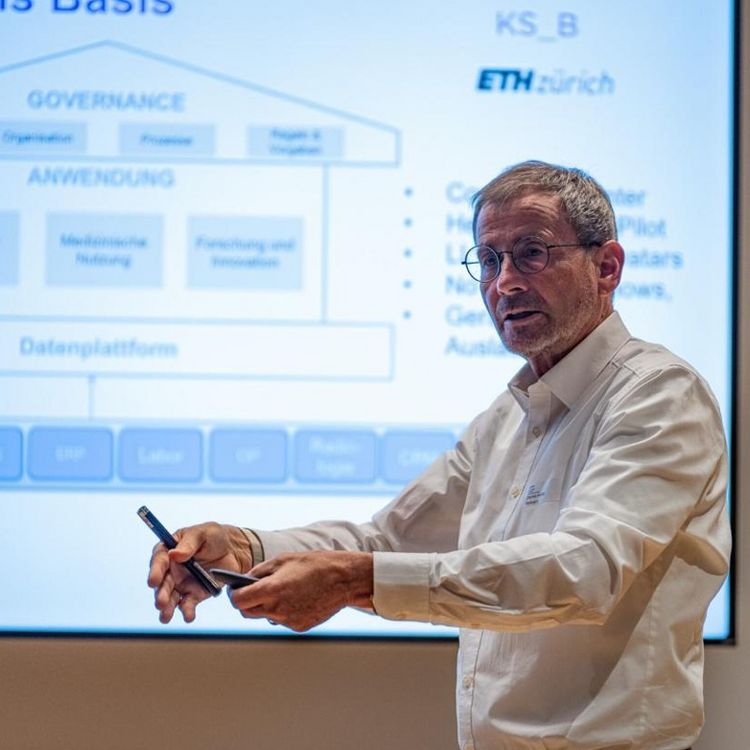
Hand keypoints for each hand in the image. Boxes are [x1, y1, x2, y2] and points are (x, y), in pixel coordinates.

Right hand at [147, 523, 252, 623]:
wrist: (233, 550)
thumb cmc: (214, 537)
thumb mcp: (203, 533)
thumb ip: (189, 543)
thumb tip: (174, 554)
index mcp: (169, 551)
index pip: (159, 561)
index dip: (155, 571)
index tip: (153, 581)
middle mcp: (171, 570)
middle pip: (162, 583)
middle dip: (160, 594)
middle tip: (160, 603)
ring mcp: (181, 584)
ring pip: (170, 598)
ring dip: (167, 608)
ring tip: (166, 617)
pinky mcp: (193, 595)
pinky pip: (188, 605)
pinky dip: (187, 612)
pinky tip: (189, 617)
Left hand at [228, 551, 372, 631]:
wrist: (344, 579)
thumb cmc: (314, 564)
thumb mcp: (283, 560)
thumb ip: (260, 571)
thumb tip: (244, 580)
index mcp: (271, 589)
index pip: (238, 601)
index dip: (234, 595)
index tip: (236, 590)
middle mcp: (277, 609)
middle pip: (248, 612)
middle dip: (247, 602)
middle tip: (255, 590)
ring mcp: (288, 621)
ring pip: (266, 616)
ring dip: (267, 605)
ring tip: (282, 591)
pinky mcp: (299, 627)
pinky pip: (282, 620)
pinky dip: (283, 611)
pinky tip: (296, 598)